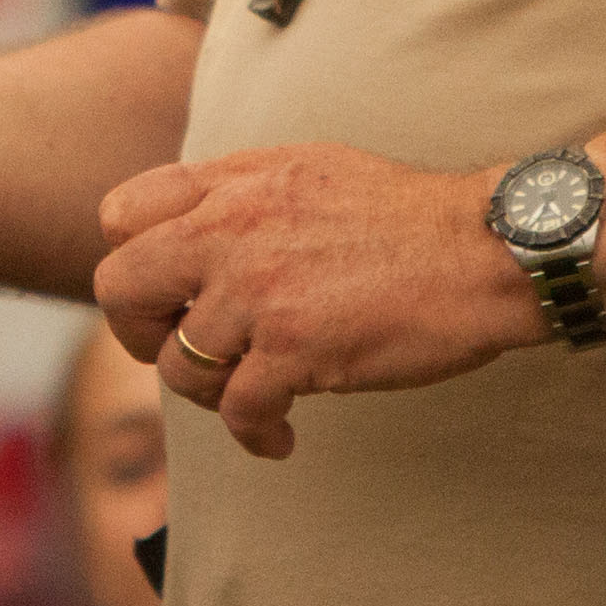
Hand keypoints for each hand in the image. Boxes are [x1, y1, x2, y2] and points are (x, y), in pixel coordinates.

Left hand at [96, 142, 533, 459]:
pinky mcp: (295, 350)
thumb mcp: (309, 169)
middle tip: (179, 352)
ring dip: (208, 394)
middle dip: (139, 332)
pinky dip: (256, 435)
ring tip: (250, 397)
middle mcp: (231, 231)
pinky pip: (238, 412)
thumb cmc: (410, 216)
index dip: (133, 259)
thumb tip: (192, 225)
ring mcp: (259, 292)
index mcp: (233, 184)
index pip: (120, 214)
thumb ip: (241, 192)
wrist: (486, 248)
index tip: (166, 291)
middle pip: (119, 287)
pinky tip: (281, 436)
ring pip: (177, 365)